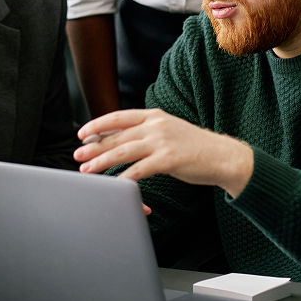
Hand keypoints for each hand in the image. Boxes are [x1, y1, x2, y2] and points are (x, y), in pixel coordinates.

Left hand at [74, 109, 253, 198]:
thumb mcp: (169, 130)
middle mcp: (156, 125)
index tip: (82, 134)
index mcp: (155, 115)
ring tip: (88, 170)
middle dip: (95, 146)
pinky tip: (114, 185)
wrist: (222, 156)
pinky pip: (139, 169)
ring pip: (123, 151)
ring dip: (102, 162)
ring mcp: (162, 141)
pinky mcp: (168, 159)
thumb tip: (122, 140)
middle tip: (78, 155)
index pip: (119, 116)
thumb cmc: (194, 147)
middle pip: (117, 135)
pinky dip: (124, 178)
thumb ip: (147, 132)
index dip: (98, 125)